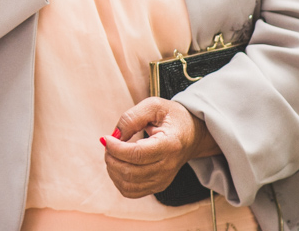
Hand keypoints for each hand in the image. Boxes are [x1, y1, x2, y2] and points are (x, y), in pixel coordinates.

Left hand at [101, 98, 218, 197]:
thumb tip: (113, 136)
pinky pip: (131, 191)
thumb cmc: (172, 117)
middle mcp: (168, 166)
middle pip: (130, 172)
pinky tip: (118, 164)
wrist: (192, 135)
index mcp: (170, 144)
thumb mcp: (154, 105)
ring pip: (128, 184)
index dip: (116, 148)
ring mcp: (163, 179)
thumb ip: (131, 118)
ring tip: (113, 152)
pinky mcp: (158, 186)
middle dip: (111, 158)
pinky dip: (118, 179)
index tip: (106, 138)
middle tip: (109, 143)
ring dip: (112, 169)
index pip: (137, 154)